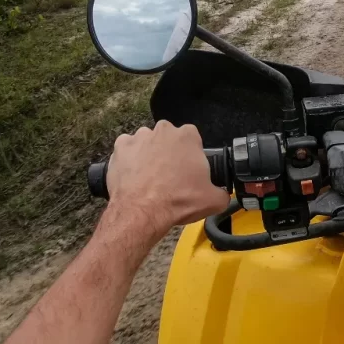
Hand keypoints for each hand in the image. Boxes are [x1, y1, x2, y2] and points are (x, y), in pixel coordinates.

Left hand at [105, 120, 230, 241]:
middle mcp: (163, 131)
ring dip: (148, 154)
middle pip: (168, 137)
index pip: (192, 138)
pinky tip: (133, 174)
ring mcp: (139, 137)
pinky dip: (129, 158)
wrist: (143, 212)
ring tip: (150, 176)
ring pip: (146, 141)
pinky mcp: (120, 148)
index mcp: (188, 136)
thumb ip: (223, 193)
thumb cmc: (177, 200)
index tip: (187, 168)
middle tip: (169, 174)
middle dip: (169, 151)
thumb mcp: (213, 200)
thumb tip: (223, 196)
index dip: (190, 154)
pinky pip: (126, 148)